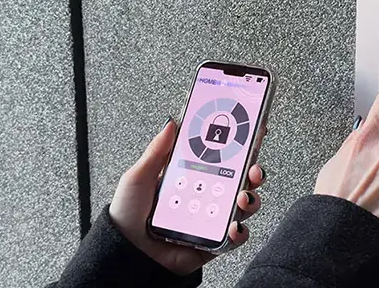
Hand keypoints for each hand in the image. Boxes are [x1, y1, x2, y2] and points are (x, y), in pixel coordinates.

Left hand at [109, 119, 266, 275]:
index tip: (251, 133)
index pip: (221, 157)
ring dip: (251, 199)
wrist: (125, 252)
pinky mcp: (214, 242)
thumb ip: (157, 151)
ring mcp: (211, 219)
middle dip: (253, 171)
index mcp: (191, 177)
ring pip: (244, 205)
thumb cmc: (127, 216)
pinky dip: (240, 232)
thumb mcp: (138, 177)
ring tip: (242, 197)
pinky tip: (233, 226)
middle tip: (252, 168)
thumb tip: (171, 124)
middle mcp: (206, 196)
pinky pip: (236, 237)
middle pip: (240, 180)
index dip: (239, 146)